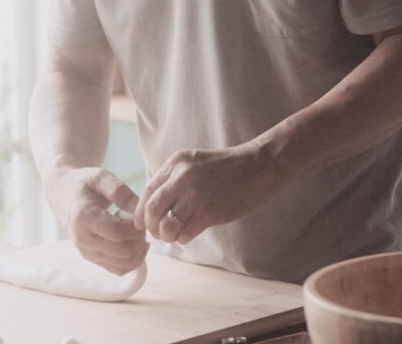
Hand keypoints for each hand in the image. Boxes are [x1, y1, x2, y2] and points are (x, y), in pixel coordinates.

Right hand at [44, 167, 148, 275]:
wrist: (64, 195)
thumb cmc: (85, 183)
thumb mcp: (101, 177)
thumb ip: (121, 191)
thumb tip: (139, 208)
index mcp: (84, 217)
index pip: (118, 232)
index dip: (137, 226)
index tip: (140, 215)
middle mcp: (82, 239)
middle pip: (123, 251)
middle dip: (140, 238)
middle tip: (141, 224)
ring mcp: (86, 252)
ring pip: (123, 264)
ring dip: (139, 250)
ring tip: (137, 232)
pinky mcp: (91, 259)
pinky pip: (118, 269)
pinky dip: (133, 260)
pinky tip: (135, 242)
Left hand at [134, 145, 281, 244]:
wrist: (258, 167)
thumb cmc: (227, 168)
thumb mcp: (195, 162)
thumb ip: (173, 179)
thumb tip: (152, 208)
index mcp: (176, 163)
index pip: (147, 192)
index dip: (142, 212)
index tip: (145, 223)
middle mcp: (182, 178)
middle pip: (151, 211)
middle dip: (151, 227)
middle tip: (159, 232)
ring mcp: (196, 195)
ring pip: (166, 226)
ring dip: (167, 235)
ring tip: (174, 234)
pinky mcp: (209, 212)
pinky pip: (184, 234)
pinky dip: (182, 238)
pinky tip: (189, 233)